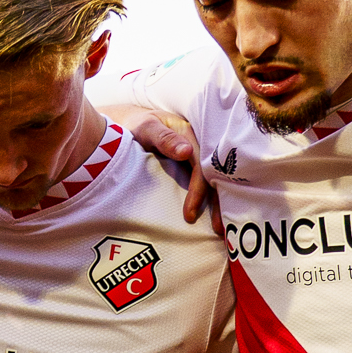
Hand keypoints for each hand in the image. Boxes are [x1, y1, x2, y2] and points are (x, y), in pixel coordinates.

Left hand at [108, 102, 209, 222]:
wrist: (133, 123)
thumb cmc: (137, 126)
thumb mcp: (147, 128)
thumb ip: (164, 138)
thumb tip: (186, 152)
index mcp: (192, 135)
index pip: (202, 167)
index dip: (198, 191)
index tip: (189, 214)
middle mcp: (200, 146)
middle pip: (215, 175)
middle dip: (218, 203)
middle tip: (217, 229)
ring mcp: (199, 155)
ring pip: (215, 180)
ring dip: (218, 204)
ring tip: (219, 229)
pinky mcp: (195, 164)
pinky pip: (207, 181)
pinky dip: (211, 198)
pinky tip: (213, 215)